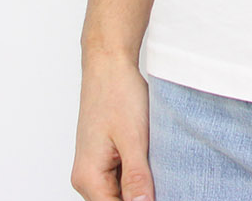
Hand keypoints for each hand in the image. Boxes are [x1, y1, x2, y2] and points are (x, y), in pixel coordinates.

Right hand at [71, 52, 153, 200]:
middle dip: (142, 197)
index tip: (164, 193)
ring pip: (120, 193)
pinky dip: (137, 174)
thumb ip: (136, 178)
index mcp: (89, 178)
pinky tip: (150, 159)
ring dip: (140, 187)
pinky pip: (120, 178)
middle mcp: (86, 178)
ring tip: (157, 166)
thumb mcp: (133, 138)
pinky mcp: (103, 158)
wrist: (110, 63)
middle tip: (165, 179)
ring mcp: (94, 168)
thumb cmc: (117, 92)